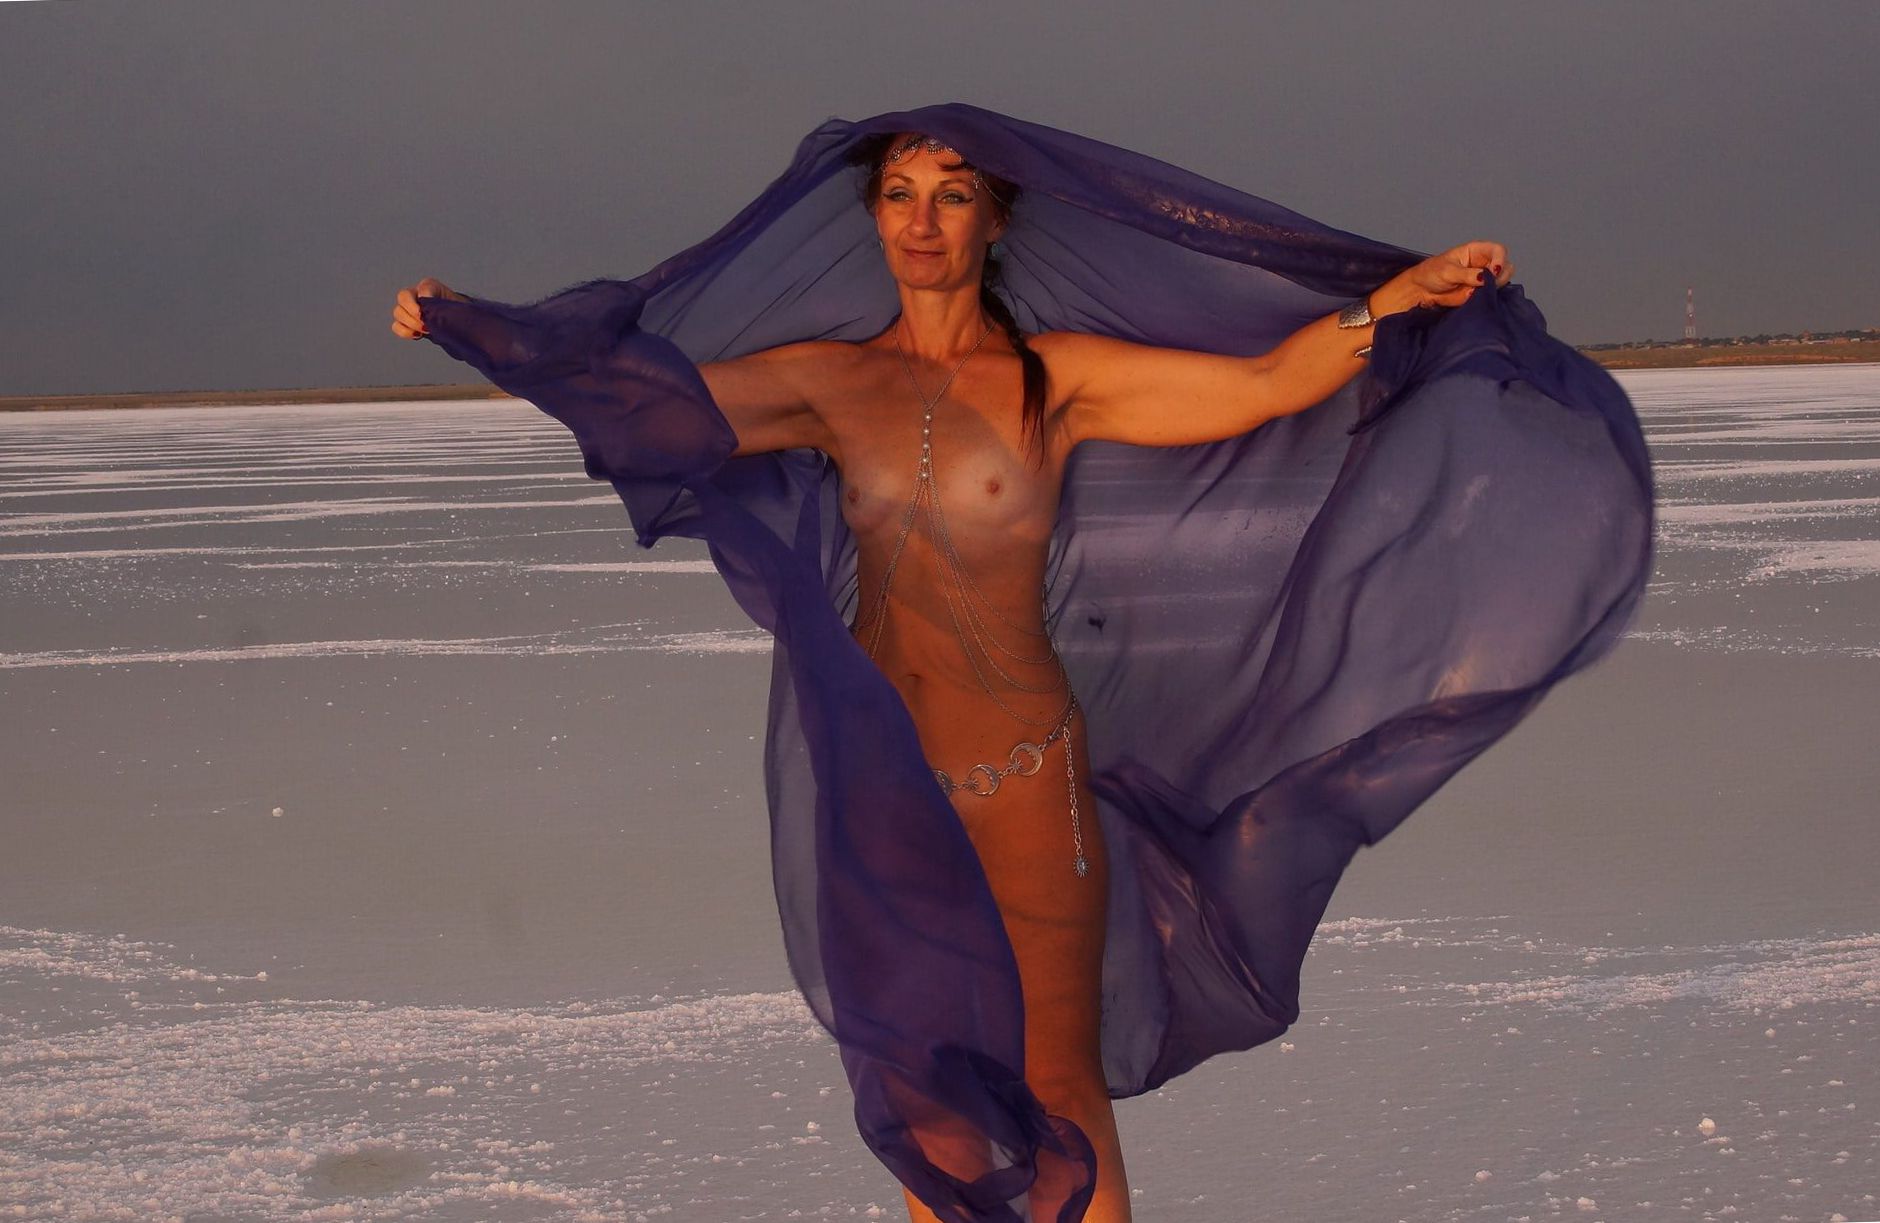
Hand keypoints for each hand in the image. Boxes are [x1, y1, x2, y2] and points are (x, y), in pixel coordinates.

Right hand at [391, 277, 466, 339]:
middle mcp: (418, 295)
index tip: (429, 310)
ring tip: (426, 330)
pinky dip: (404, 331)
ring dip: (410, 323)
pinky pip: (397, 326)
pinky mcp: (409, 324)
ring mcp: (411, 310)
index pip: (423, 288)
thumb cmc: (460, 315)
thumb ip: (444, 303)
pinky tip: (417, 335)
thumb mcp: (458, 306)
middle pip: (403, 297)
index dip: (424, 299)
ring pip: (398, 312)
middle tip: (426, 324)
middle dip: (413, 312)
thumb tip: (426, 300)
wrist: (460, 329)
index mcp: (431, 287)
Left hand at [1376, 241, 1512, 313]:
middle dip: (1500, 275)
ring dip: (1495, 288)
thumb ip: (1467, 274)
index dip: (1500, 259)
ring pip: (1502, 282)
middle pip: (1506, 266)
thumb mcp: (1448, 271)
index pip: (1498, 250)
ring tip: (1478, 292)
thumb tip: (1484, 278)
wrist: (1421, 291)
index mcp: (1476, 251)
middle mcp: (1484, 264)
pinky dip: (1489, 298)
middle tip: (1487, 285)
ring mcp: (1484, 280)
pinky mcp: (1480, 294)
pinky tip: (1479, 298)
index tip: (1494, 271)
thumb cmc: (1431, 273)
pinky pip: (1491, 296)